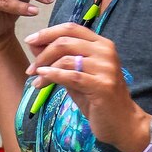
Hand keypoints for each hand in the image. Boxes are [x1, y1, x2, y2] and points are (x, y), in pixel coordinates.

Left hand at [22, 24, 151, 151]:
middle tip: (30, 68)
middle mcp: (106, 51)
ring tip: (36, 82)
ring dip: (45, 69)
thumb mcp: (75, 76)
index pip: (71, 28)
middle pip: (66, 41)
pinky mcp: (103, 85)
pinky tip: (42, 80)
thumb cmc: (97, 99)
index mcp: (101, 44)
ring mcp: (106, 67)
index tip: (29, 40)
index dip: (48, 32)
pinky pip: (72, 76)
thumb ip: (59, 60)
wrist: (122, 123)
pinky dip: (53, 76)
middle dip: (43, 53)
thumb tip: (34, 44)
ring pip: (66, 59)